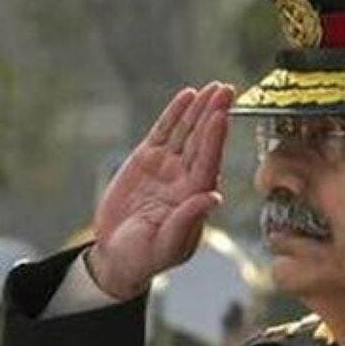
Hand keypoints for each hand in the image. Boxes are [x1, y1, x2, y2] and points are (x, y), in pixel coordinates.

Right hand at [87, 82, 234, 298]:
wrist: (117, 255)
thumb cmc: (144, 257)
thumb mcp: (165, 245)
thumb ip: (188, 220)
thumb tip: (214, 197)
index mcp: (193, 198)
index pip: (208, 163)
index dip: (214, 139)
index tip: (221, 116)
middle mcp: (185, 179)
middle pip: (203, 141)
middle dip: (214, 115)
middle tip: (226, 90)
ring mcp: (168, 167)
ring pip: (187, 132)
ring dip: (199, 109)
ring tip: (213, 88)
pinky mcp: (147, 160)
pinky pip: (164, 132)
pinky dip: (175, 114)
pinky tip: (187, 96)